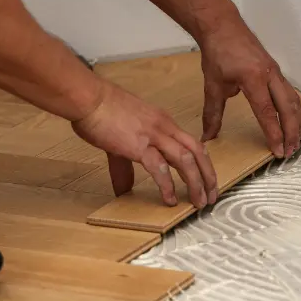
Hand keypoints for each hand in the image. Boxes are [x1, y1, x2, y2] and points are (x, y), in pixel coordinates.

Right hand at [72, 80, 217, 207]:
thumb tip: (123, 189)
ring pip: (185, 160)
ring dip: (196, 183)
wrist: (88, 98)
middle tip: (212, 196)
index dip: (203, 163)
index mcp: (163, 122)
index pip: (191, 143)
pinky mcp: (138, 146)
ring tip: (199, 202)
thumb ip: (125, 165)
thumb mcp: (121, 137)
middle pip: (197, 151)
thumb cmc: (101, 110)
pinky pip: (159, 168)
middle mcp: (164, 127)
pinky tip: (170, 199)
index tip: (207, 180)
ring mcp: (153, 136)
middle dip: (208, 176)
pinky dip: (167, 185)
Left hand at [199, 25, 300, 158]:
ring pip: (293, 101)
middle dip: (290, 133)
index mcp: (253, 78)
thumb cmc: (218, 53)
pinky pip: (291, 94)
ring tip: (297, 143)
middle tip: (290, 153)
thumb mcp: (213, 84)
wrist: (223, 26)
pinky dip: (298, 110)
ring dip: (297, 123)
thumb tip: (207, 137)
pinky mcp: (277, 72)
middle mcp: (270, 75)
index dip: (273, 133)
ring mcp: (276, 73)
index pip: (267, 112)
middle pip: (287, 108)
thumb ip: (212, 113)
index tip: (277, 151)